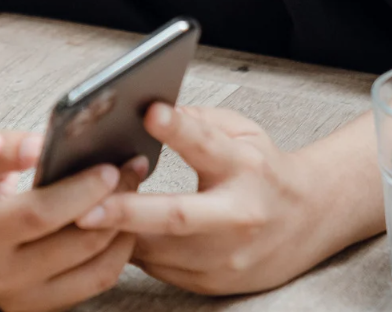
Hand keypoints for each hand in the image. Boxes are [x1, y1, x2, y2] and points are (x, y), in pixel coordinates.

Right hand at [0, 118, 143, 311]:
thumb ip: (4, 149)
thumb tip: (43, 143)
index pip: (39, 215)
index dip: (80, 192)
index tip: (110, 168)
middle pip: (76, 245)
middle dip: (114, 205)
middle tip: (133, 169)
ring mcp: (21, 298)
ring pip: (96, 269)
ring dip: (123, 230)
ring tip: (132, 192)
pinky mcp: (39, 306)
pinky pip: (94, 282)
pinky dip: (114, 252)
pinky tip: (120, 220)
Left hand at [77, 103, 335, 294]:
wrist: (308, 219)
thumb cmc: (262, 167)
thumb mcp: (239, 131)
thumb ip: (193, 120)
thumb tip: (139, 109)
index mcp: (245, 167)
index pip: (207, 145)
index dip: (178, 129)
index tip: (149, 112)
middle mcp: (239, 216)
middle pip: (178, 217)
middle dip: (128, 213)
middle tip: (83, 208)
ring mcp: (228, 256)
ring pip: (158, 250)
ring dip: (116, 233)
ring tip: (82, 214)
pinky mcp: (215, 282)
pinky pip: (158, 268)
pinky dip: (131, 249)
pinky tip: (111, 233)